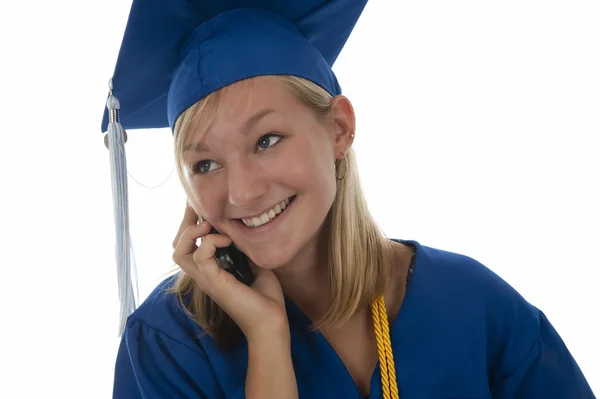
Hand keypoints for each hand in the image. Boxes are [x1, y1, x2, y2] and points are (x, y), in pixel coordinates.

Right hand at [172, 205, 288, 341]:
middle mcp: (203, 274)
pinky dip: (210, 242)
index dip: (190, 224)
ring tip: (209, 225)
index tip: (201, 206)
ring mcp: (206, 279)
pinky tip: (226, 239)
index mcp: (210, 269)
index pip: (187, 245)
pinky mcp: (214, 283)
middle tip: (199, 209)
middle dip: (185, 224)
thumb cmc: (265, 296)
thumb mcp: (254, 262)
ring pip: (179, 252)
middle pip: (176, 246)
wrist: (271, 321)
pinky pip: (200, 256)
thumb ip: (244, 246)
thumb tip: (240, 225)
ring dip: (191, 232)